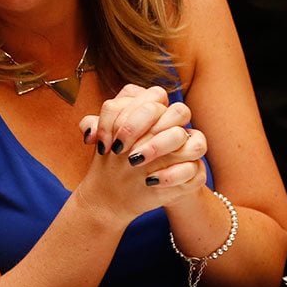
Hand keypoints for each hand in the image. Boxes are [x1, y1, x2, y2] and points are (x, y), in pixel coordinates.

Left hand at [76, 85, 206, 220]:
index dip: (123, 114)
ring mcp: (188, 146)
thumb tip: (90, 132)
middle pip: (170, 109)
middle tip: (119, 149)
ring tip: (133, 161)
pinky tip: (150, 180)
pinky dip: (172, 174)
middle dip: (138, 126)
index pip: (147, 96)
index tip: (104, 139)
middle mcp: (174, 123)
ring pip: (184, 134)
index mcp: (153, 109)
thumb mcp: (105, 141)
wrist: (131, 190)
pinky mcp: (195, 170)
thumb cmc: (119, 157)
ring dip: (157, 145)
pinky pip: (195, 168)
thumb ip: (95, 128)